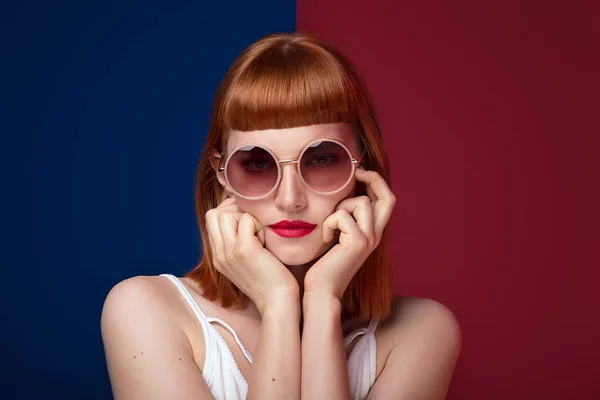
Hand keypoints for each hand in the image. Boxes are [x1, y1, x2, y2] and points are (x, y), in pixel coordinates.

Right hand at [205, 197, 298, 314]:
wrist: (277, 303)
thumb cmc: (269, 281)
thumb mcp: (246, 262)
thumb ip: (238, 244)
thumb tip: (243, 218)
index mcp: (218, 257)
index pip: (211, 220)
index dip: (228, 212)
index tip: (246, 219)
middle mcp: (219, 254)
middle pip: (214, 213)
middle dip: (235, 211)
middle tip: (253, 224)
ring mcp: (229, 251)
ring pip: (226, 213)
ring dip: (246, 217)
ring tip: (259, 234)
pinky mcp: (244, 249)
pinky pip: (246, 219)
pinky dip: (258, 223)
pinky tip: (265, 240)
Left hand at [304, 168, 395, 299]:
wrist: (322, 291)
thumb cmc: (323, 265)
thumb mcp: (337, 236)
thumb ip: (344, 218)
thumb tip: (339, 193)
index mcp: (373, 233)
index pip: (387, 201)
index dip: (377, 182)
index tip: (359, 173)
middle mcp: (376, 235)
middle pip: (388, 197)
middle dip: (374, 179)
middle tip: (357, 172)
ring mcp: (369, 240)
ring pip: (359, 202)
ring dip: (338, 209)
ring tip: (329, 228)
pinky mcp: (357, 243)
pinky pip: (341, 216)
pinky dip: (328, 223)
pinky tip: (325, 240)